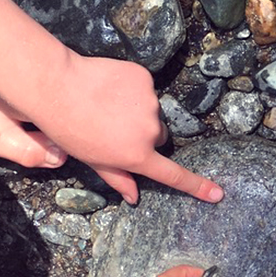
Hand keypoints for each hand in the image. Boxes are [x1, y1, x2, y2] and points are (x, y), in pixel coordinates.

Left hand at [27, 50, 223, 205]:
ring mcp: (149, 102)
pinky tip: (109, 88)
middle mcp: (149, 131)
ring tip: (106, 105)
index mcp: (136, 155)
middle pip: (157, 135)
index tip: (218, 193)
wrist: (57, 87)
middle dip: (143, 134)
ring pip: (150, 110)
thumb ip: (118, 177)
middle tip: (114, 128)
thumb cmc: (69, 129)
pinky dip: (130, 88)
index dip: (197, 186)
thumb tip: (134, 197)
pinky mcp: (144, 78)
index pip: (174, 175)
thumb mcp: (92, 159)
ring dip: (136, 109)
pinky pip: (143, 87)